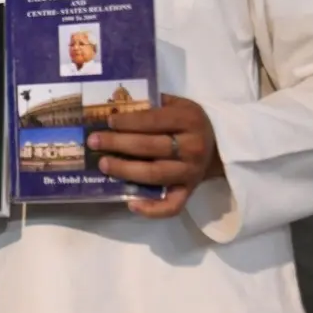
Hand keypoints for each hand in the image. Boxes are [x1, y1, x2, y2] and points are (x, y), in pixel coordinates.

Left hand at [87, 93, 223, 217]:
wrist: (218, 147)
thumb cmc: (188, 122)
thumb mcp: (177, 104)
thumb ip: (151, 103)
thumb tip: (114, 104)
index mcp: (188, 120)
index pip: (154, 120)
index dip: (129, 121)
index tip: (108, 121)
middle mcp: (192, 147)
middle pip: (150, 147)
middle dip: (118, 143)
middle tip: (94, 141)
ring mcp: (191, 172)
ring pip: (155, 174)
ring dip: (126, 171)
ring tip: (103, 165)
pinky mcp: (190, 191)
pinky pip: (173, 205)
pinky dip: (152, 209)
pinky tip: (130, 204)